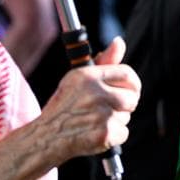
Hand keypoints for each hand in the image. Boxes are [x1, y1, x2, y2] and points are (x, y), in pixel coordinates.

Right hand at [33, 37, 140, 163]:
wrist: (46, 137)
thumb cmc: (64, 106)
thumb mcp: (78, 79)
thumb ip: (103, 61)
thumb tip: (119, 41)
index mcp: (88, 76)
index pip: (127, 74)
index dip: (133, 83)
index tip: (131, 90)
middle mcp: (94, 93)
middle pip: (132, 97)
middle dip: (126, 105)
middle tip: (112, 109)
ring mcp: (101, 115)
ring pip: (126, 117)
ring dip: (116, 121)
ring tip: (95, 121)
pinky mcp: (104, 134)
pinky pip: (123, 133)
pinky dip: (114, 137)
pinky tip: (96, 134)